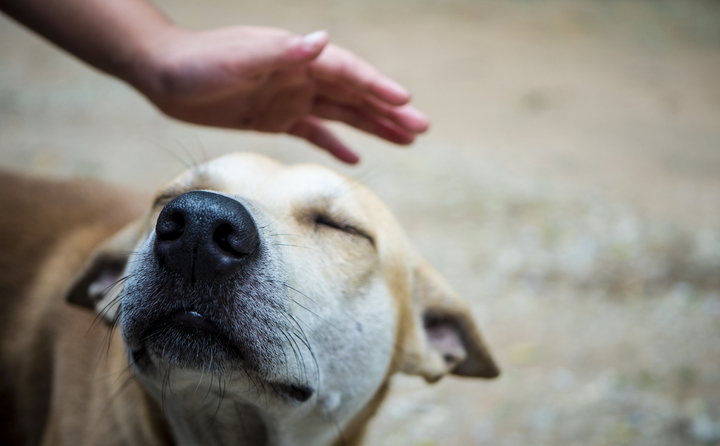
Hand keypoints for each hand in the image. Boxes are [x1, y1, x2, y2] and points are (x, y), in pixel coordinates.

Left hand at [133, 26, 428, 162]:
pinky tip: (355, 158)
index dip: (378, 87)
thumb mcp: (239, 58)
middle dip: (388, 111)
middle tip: (422, 128)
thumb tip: (322, 41)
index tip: (406, 103)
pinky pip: (315, 132)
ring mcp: (291, 97)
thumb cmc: (197, 63)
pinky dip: (336, 144)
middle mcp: (301, 76)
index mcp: (297, 58)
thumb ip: (282, 53)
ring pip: (342, 114)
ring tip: (405, 141)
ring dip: (373, 126)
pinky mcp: (277, 118)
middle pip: (354, 95)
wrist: (164, 75)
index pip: (348, 73)